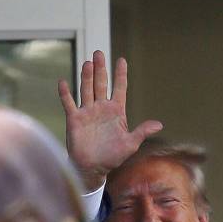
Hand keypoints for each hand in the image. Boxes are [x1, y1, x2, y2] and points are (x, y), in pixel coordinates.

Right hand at [59, 50, 162, 189]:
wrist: (92, 168)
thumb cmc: (112, 157)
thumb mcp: (130, 144)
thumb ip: (142, 131)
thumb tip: (159, 124)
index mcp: (116, 111)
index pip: (119, 88)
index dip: (120, 75)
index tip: (121, 60)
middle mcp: (101, 108)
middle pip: (101, 84)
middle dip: (101, 69)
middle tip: (99, 53)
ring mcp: (87, 112)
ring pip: (86, 89)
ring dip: (86, 76)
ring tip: (88, 63)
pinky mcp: (74, 119)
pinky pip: (69, 103)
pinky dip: (65, 93)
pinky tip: (63, 81)